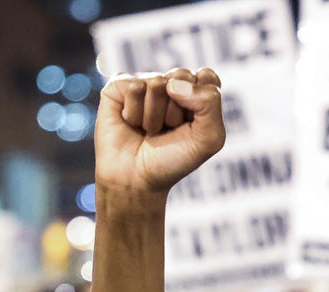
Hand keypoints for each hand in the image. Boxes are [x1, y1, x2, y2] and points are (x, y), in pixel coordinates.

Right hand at [95, 68, 224, 192]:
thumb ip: (210, 103)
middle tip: (169, 129)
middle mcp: (170, 84)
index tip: (193, 125)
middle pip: (182, 77)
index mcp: (196, 94)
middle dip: (177, 111)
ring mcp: (144, 82)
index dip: (202, 103)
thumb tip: (173, 83)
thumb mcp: (209, 138)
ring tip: (149, 130)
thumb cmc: (175, 159)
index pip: (208, 77)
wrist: (138, 178)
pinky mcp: (119, 85)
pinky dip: (134, 113)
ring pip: (157, 83)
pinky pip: (133, 88)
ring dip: (154, 116)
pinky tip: (131, 123)